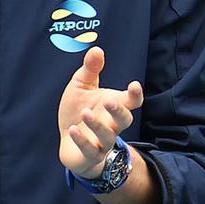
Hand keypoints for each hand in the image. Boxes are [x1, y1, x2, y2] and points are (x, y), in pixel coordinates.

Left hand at [57, 46, 143, 177]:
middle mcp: (112, 125)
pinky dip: (83, 140)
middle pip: (125, 120)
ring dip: (98, 125)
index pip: (131, 102)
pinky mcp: (90, 154)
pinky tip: (74, 130)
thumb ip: (90, 70)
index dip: (135, 95)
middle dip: (119, 111)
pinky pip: (90, 150)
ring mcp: (102, 142)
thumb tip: (97, 49)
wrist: (69, 142)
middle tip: (109, 100)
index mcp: (114, 107)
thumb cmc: (78, 111)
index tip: (134, 85)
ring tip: (85, 113)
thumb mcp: (81, 87)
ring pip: (108, 136)